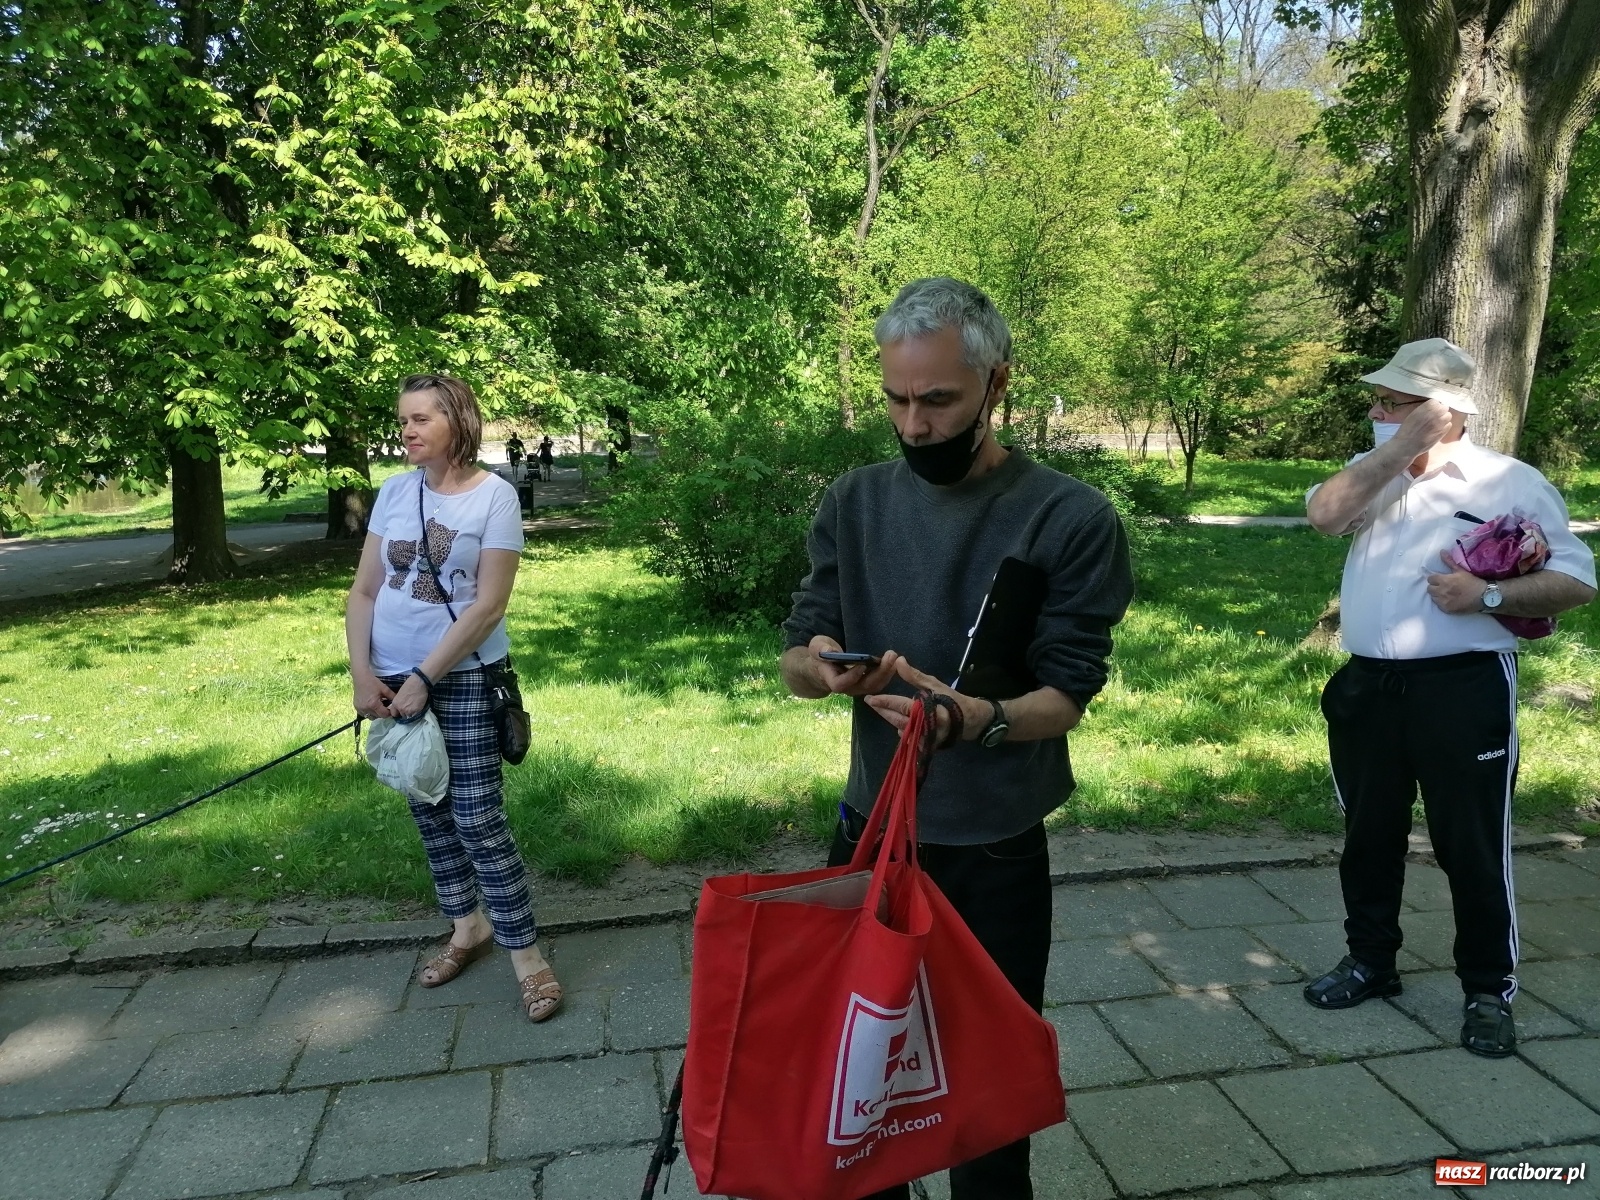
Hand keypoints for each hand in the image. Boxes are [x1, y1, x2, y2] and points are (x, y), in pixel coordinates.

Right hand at [352, 674, 395, 719]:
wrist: (361, 678)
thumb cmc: (373, 682)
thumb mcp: (385, 689)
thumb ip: (393, 697)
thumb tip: (398, 704)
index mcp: (374, 705)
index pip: (384, 715)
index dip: (389, 713)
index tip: (391, 709)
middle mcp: (366, 709)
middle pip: (378, 716)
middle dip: (382, 713)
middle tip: (385, 706)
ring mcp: (360, 709)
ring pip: (371, 716)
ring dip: (376, 713)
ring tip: (378, 706)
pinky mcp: (356, 707)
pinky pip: (364, 714)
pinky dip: (369, 712)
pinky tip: (371, 705)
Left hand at [388, 673, 430, 719]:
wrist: (419, 683)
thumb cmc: (409, 685)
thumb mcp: (400, 694)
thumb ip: (399, 702)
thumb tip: (401, 706)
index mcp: (395, 704)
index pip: (394, 714)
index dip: (398, 713)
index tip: (401, 711)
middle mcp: (400, 709)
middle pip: (402, 715)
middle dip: (405, 713)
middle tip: (409, 708)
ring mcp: (409, 711)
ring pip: (409, 716)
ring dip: (411, 713)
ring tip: (414, 708)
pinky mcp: (416, 711)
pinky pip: (415, 715)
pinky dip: (417, 712)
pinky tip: (418, 707)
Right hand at [808, 635, 900, 696]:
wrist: (825, 664)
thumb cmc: (821, 654)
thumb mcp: (816, 647)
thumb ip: (820, 649)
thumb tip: (829, 650)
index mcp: (831, 679)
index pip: (840, 684)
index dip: (851, 676)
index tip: (862, 664)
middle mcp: (847, 687)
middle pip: (864, 686)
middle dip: (879, 672)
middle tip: (890, 656)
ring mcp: (858, 688)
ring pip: (874, 686)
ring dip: (887, 673)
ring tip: (894, 657)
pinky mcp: (867, 684)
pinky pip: (879, 682)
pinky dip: (888, 673)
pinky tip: (894, 661)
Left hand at [864, 658, 988, 744]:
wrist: (970, 720)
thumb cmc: (952, 700)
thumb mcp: (934, 685)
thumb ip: (914, 676)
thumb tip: (898, 661)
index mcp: (928, 710)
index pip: (901, 706)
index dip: (884, 702)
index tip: (870, 699)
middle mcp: (926, 727)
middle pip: (897, 720)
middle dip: (883, 711)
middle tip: (870, 703)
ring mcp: (926, 739)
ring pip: (901, 730)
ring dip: (891, 719)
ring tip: (882, 709)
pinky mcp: (927, 746)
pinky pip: (909, 739)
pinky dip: (903, 730)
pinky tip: (899, 721)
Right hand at [1394, 399, 1452, 456]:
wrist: (1407, 445)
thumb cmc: (1407, 430)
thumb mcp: (1413, 415)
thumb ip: (1424, 409)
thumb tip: (1432, 407)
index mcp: (1426, 408)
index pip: (1436, 401)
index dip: (1434, 405)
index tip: (1431, 410)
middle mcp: (1435, 413)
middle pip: (1444, 407)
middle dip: (1440, 411)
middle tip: (1435, 416)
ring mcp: (1440, 423)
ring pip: (1448, 416)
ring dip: (1444, 418)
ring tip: (1437, 423)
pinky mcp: (1443, 431)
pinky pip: (1449, 425)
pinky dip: (1445, 426)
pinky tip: (1437, 429)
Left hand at [1427, 551, 1489, 613]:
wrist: (1484, 596)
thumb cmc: (1472, 582)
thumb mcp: (1461, 570)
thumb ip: (1449, 561)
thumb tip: (1441, 551)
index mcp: (1444, 580)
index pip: (1430, 579)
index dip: (1435, 579)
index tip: (1441, 579)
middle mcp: (1442, 591)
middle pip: (1429, 588)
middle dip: (1435, 587)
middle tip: (1443, 587)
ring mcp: (1444, 601)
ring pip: (1433, 597)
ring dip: (1437, 595)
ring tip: (1446, 594)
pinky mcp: (1447, 610)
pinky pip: (1438, 605)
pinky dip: (1442, 603)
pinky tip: (1449, 600)